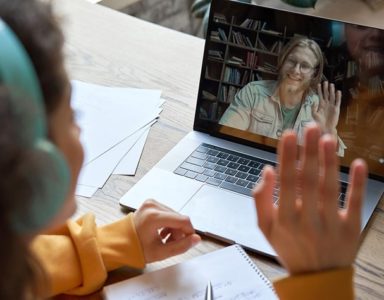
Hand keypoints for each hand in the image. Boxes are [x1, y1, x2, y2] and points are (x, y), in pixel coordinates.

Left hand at [133, 199, 200, 262]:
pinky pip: (167, 212)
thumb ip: (181, 246)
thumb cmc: (136, 249)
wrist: (119, 243)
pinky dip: (168, 223)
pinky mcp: (150, 203)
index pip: (183, 220)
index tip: (189, 241)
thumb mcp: (161, 252)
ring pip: (174, 215)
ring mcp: (151, 203)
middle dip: (179, 232)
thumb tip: (196, 239)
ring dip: (174, 228)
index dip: (190, 231)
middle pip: (179, 217)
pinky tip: (162, 232)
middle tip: (171, 243)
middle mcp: (152, 206)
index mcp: (154, 217)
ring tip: (165, 239)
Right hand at [253, 124, 366, 273]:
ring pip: (330, 188)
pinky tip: (358, 163)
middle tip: (311, 127)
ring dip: (329, 162)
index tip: (289, 134)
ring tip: (327, 139)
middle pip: (308, 180)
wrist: (316, 277)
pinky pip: (355, 203)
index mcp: (284, 218)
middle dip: (309, 152)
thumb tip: (267, 170)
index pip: (286, 182)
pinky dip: (357, 183)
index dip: (287, 157)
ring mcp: (330, 224)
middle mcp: (306, 220)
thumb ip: (260, 199)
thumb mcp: (265, 227)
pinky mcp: (351, 229)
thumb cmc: (288, 246)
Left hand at [312, 81, 341, 134]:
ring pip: (332, 96)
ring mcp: (331, 106)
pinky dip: (338, 97)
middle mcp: (326, 104)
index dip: (319, 90)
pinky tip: (338, 92)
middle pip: (326, 94)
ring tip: (331, 85)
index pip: (320, 95)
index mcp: (321, 105)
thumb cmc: (318, 122)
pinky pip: (337, 102)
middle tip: (325, 81)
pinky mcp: (336, 109)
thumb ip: (313, 107)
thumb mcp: (314, 114)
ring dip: (331, 91)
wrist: (325, 128)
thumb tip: (314, 101)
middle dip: (326, 88)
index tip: (318, 84)